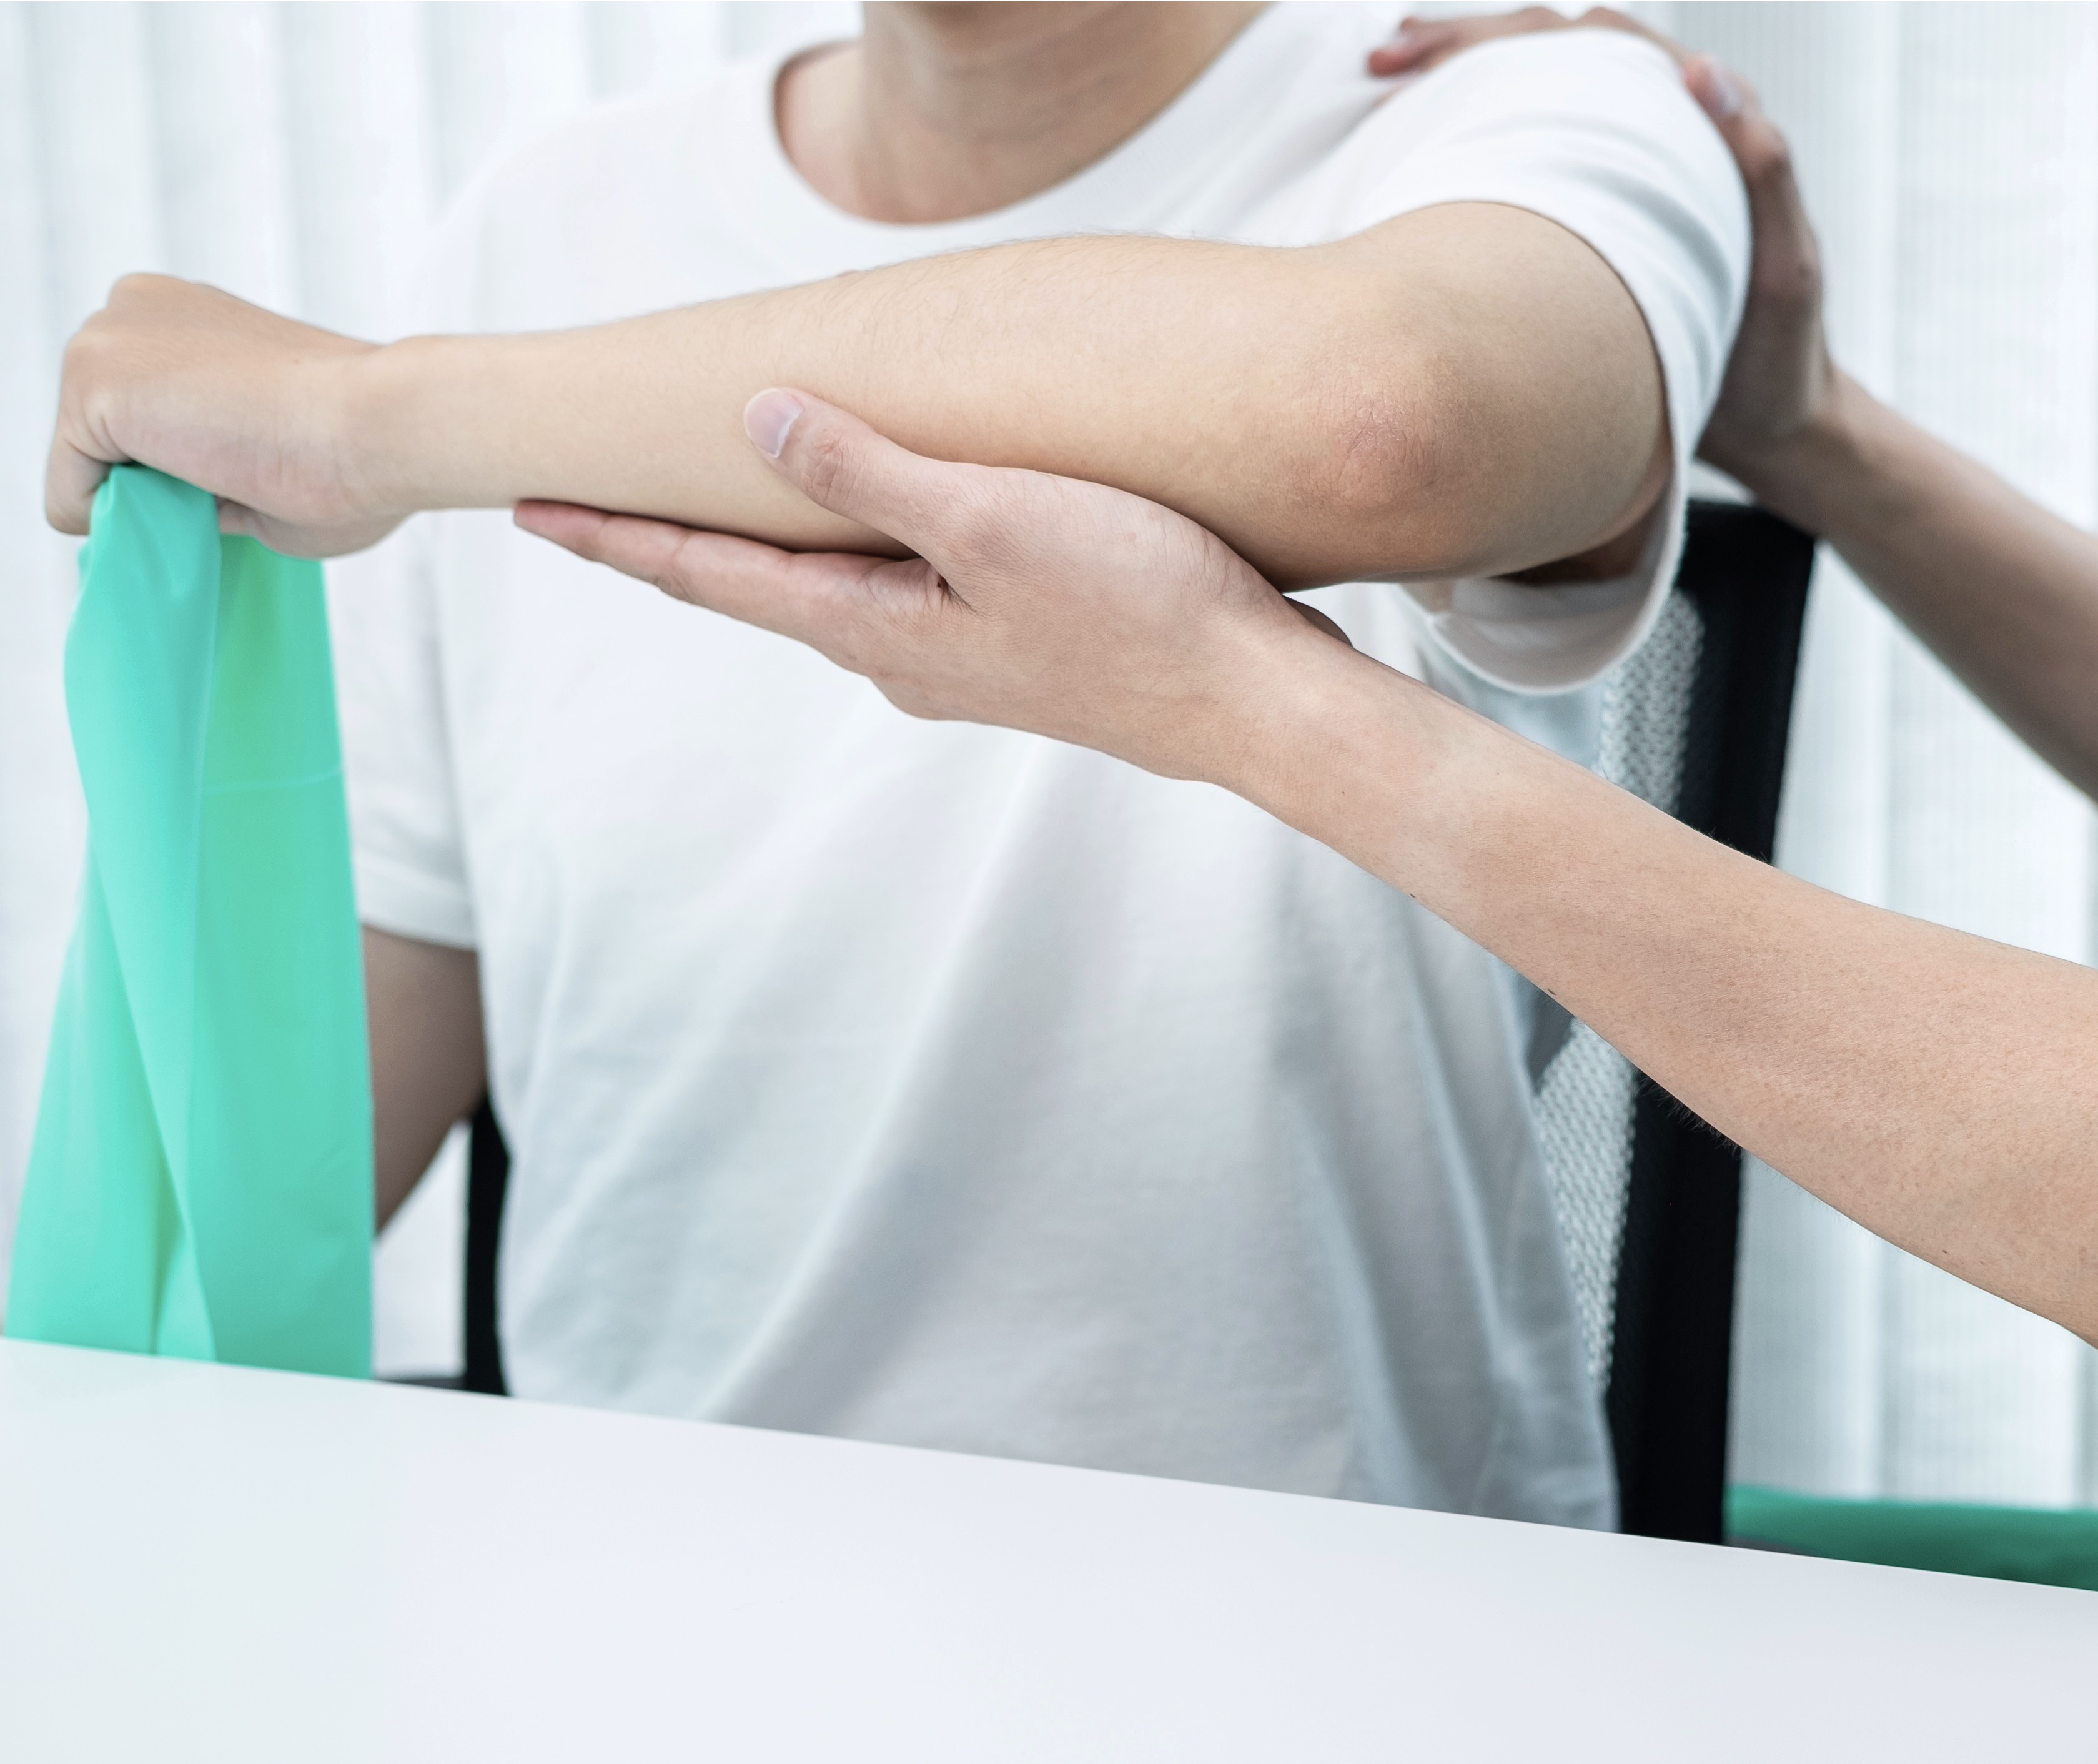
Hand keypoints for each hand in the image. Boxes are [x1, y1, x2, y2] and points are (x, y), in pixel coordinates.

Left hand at [48, 275, 403, 556]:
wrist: (386, 425)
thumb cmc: (355, 448)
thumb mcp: (258, 450)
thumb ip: (205, 466)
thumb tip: (175, 512)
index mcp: (182, 315)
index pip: (135, 411)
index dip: (183, 461)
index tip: (251, 460)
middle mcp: (135, 307)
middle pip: (99, 431)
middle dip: (154, 472)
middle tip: (243, 474)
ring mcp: (106, 339)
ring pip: (82, 462)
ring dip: (144, 494)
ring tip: (228, 477)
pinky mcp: (91, 383)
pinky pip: (69, 494)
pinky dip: (124, 520)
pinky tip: (199, 489)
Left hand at [514, 390, 1354, 785]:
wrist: (1256, 704)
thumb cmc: (1140, 609)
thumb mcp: (991, 519)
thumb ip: (868, 473)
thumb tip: (757, 419)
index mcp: (874, 627)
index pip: (712, 575)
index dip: (619, 538)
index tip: (535, 513)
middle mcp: (900, 658)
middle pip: (758, 589)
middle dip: (673, 546)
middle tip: (590, 509)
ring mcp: (960, 662)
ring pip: (830, 593)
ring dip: (764, 551)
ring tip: (709, 511)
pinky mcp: (1017, 652)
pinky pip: (899, 593)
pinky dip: (852, 553)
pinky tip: (871, 532)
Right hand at [1370, 10, 1836, 481]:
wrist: (1774, 428)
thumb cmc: (1785, 354)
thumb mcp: (1786, 266)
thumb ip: (1763, 169)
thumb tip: (1704, 71)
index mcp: (1706, 123)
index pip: (1601, 40)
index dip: (1516, 34)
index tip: (1441, 47)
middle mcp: (1657, 136)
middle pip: (1547, 56)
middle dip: (1462, 45)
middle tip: (1386, 57)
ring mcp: (1619, 180)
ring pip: (1527, 104)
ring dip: (1455, 86)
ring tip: (1381, 84)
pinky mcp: (1592, 229)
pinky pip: (1523, 168)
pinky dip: (1468, 151)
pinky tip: (1413, 158)